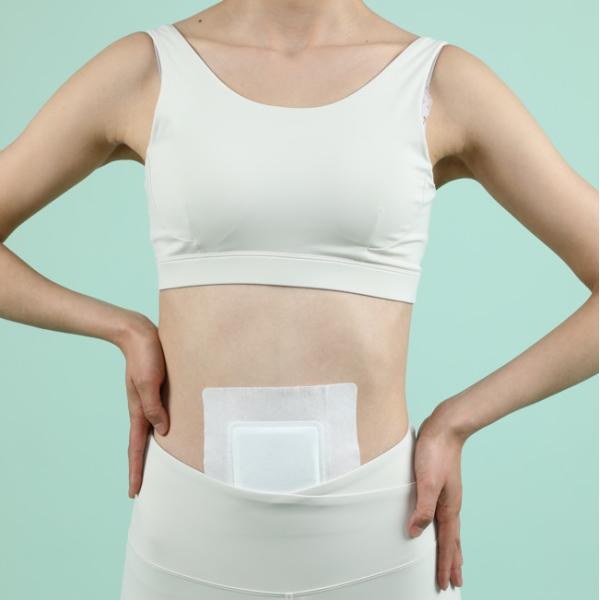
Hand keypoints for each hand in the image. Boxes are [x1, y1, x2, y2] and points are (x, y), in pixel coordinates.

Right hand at [118, 313, 168, 497]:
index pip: (137, 447)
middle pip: (141, 444)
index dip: (137, 470)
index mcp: (139, 410)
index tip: (134, 492)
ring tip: (156, 467)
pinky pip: (158, 416)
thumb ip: (154, 406)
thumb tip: (162, 431)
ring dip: (151, 451)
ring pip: (150, 431)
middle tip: (141, 489)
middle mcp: (143, 408)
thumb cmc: (146, 355)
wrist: (139, 333)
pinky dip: (159, 431)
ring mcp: (148, 400)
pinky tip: (167, 433)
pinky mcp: (155, 390)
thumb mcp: (149, 381)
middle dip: (141, 467)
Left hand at [407, 411, 465, 590]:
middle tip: (453, 583)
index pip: (447, 544)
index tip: (445, 585)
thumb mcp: (427, 481)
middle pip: (452, 541)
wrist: (445, 427)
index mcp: (449, 508)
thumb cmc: (435, 452)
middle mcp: (450, 505)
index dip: (444, 565)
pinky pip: (442, 515)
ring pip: (449, 529)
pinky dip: (443, 529)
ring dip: (449, 548)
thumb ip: (422, 508)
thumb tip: (415, 533)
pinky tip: (437, 525)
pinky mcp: (440, 486)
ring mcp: (446, 495)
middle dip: (452, 562)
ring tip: (450, 560)